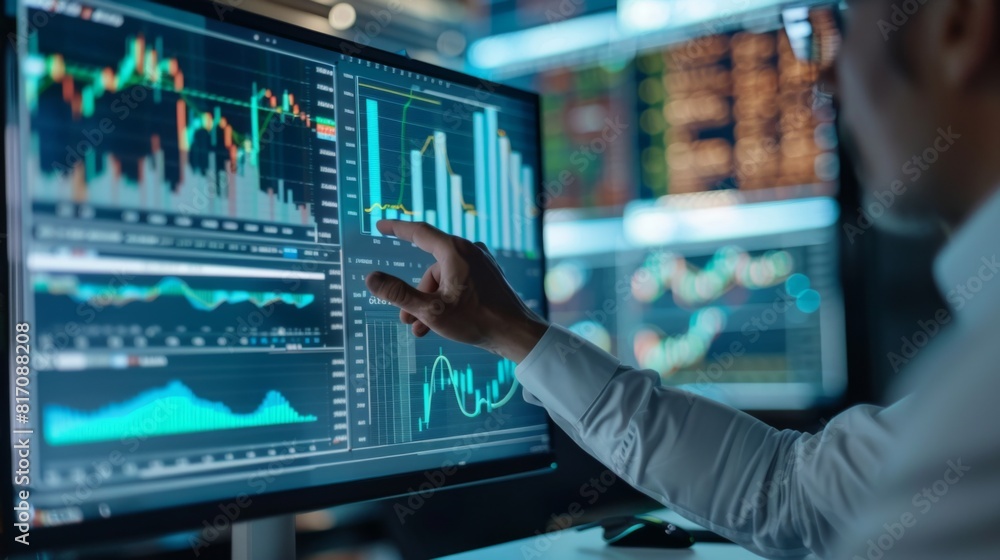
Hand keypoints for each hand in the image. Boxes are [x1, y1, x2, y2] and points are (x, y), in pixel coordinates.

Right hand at [364, 220, 548, 362]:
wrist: (516, 334)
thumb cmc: (476, 320)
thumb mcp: (431, 310)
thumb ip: (399, 294)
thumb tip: (371, 278)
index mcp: (455, 251)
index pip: (419, 232)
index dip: (397, 228)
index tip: (381, 226)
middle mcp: (469, 251)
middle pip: (430, 267)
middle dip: (415, 294)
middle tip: (406, 318)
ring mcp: (481, 263)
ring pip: (443, 279)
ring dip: (430, 303)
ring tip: (423, 328)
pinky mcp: (488, 277)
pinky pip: (458, 283)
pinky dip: (446, 300)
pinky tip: (440, 324)